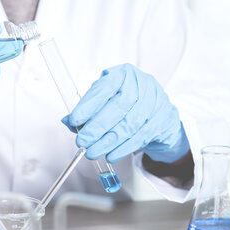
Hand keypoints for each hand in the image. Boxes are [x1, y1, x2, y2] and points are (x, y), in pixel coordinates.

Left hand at [62, 63, 189, 162]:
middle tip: (82, 141)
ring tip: (93, 152)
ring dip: (108, 142)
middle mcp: (141, 84)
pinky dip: (123, 148)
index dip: (88, 105)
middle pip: (117, 107)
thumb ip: (88, 109)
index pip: (104, 88)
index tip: (74, 120)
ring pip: (129, 124)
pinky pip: (140, 136)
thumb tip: (67, 121)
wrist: (159, 113)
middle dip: (96, 127)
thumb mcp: (106, 99)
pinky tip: (111, 155)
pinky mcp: (162, 119)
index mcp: (123, 74)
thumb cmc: (127, 104)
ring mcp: (155, 101)